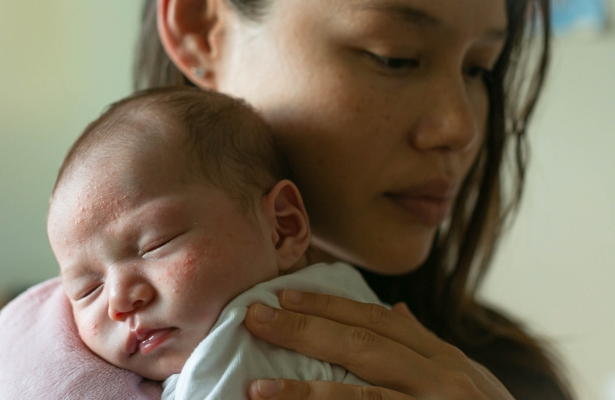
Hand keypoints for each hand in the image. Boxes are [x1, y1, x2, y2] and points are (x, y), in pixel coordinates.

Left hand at [244, 290, 513, 399]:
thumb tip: (392, 308)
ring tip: (257, 388)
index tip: (285, 295)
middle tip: (256, 318)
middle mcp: (441, 380)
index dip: (329, 306)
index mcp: (444, 359)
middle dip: (306, 331)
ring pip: (361, 398)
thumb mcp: (467, 378)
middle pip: (362, 348)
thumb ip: (426, 344)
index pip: (378, 322)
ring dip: (304, 393)